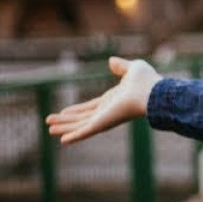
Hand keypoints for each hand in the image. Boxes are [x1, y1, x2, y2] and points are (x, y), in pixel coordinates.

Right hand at [46, 56, 162, 144]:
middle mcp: (107, 112)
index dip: (76, 110)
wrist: (153, 92)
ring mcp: (105, 119)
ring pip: (80, 126)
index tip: (64, 111)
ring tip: (49, 129)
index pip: (91, 107)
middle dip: (66, 121)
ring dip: (65, 127)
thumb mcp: (132, 68)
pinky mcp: (104, 124)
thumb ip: (121, 66)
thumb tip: (111, 61)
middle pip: (82, 118)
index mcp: (113, 100)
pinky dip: (74, 136)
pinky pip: (86, 132)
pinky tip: (62, 141)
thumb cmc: (147, 81)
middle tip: (50, 123)